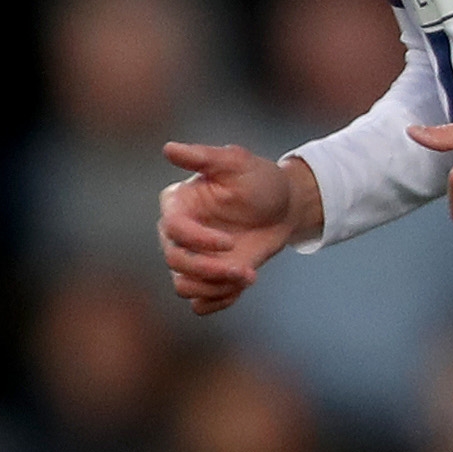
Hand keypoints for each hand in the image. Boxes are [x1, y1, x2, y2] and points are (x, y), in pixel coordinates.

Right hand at [159, 140, 319, 315]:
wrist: (284, 207)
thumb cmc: (259, 180)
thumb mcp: (236, 163)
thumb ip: (202, 157)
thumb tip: (168, 149)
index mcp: (179, 204)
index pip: (172, 230)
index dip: (197, 241)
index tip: (230, 243)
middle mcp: (178, 234)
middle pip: (175, 262)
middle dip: (208, 271)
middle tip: (244, 271)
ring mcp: (192, 257)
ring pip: (184, 286)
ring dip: (215, 288)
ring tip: (248, 277)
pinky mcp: (208, 278)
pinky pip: (199, 302)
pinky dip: (218, 301)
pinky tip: (242, 285)